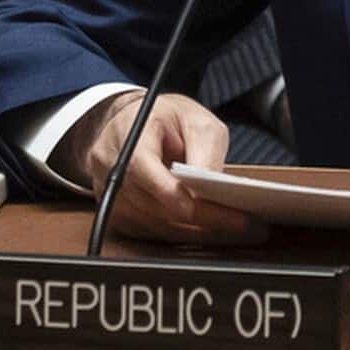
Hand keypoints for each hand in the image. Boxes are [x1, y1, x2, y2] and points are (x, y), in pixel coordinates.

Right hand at [57, 90, 264, 242]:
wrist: (132, 121)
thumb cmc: (165, 118)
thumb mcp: (197, 121)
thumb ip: (205, 152)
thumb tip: (212, 189)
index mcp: (131, 137)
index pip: (152, 176)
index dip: (186, 198)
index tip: (223, 212)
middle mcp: (112, 166)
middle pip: (156, 206)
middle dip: (201, 218)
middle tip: (241, 224)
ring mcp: (108, 192)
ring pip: (153, 224)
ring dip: (192, 230)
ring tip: (230, 226)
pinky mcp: (115, 211)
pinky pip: (147, 231)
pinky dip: (177, 232)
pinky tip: (203, 227)